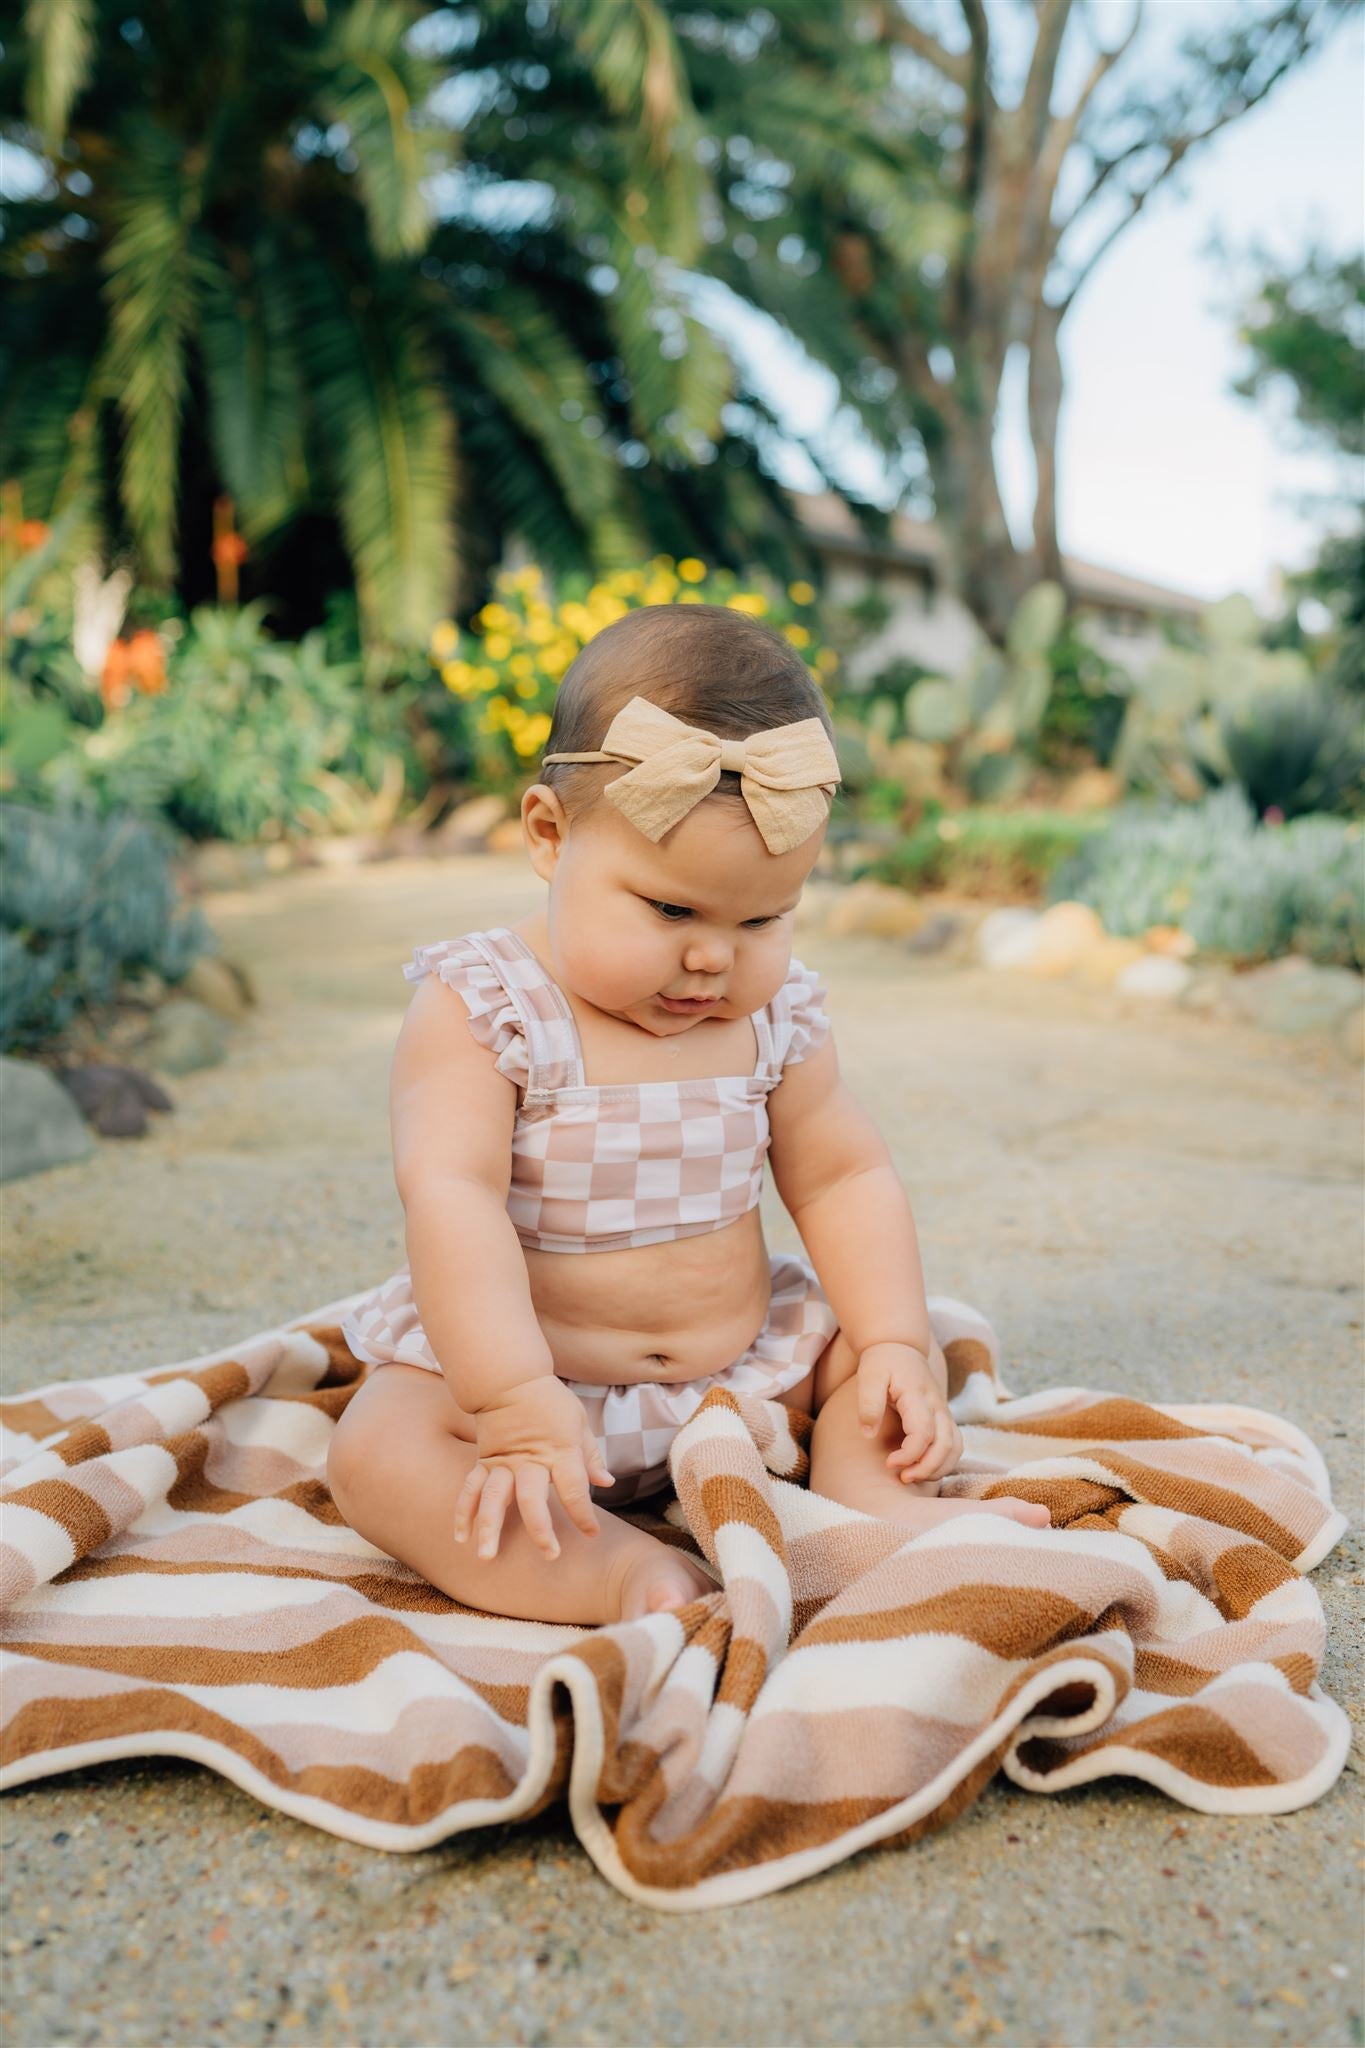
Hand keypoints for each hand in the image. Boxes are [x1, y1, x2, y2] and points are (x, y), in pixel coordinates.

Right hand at [453, 1376, 613, 1562]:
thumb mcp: (579, 1422)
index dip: (584, 1515)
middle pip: (533, 1499)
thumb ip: (590, 1456)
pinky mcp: (484, 1462)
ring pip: (494, 1498)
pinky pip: (471, 1489)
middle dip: (540, 1529)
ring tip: (486, 1556)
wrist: (510, 1379)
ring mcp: (503, 1463)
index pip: (574, 1489)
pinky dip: (463, 1511)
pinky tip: (462, 1536)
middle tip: (550, 1555)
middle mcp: (530, 1461)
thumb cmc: (550, 1400)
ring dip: (490, 1527)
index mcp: (559, 1451)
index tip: (591, 1534)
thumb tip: (606, 1483)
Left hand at [855, 1342, 962, 1483]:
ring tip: (911, 1476)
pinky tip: (922, 1468)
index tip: (889, 1463)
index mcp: (918, 1396)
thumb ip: (869, 1403)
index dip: (909, 1454)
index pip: (923, 1432)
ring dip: (937, 1468)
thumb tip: (868, 1434)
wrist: (900, 1347)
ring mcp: (944, 1412)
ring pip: (955, 1448)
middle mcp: (937, 1405)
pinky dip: (943, 1462)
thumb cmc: (882, 1363)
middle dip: (927, 1468)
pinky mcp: (944, 1418)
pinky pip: (954, 1445)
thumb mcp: (869, 1376)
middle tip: (902, 1477)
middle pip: (946, 1445)